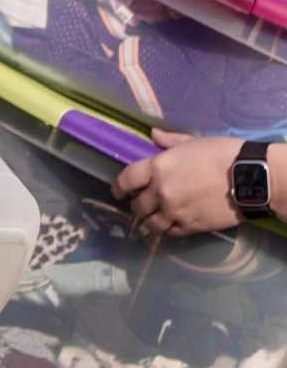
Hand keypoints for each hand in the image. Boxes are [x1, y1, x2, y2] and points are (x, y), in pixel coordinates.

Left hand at [111, 130, 241, 236]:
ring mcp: (174, 212)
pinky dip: (167, 230)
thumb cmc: (222, 154)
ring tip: (151, 220)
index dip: (118, 188)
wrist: (250, 178)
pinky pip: (170, 233)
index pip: (126, 180)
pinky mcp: (190, 226)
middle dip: (137, 206)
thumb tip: (152, 134)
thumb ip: (170, 141)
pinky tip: (170, 225)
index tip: (118, 192)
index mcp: (158, 168)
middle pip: (137, 206)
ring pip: (150, 224)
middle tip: (141, 205)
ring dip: (149, 222)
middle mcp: (160, 192)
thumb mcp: (193, 142)